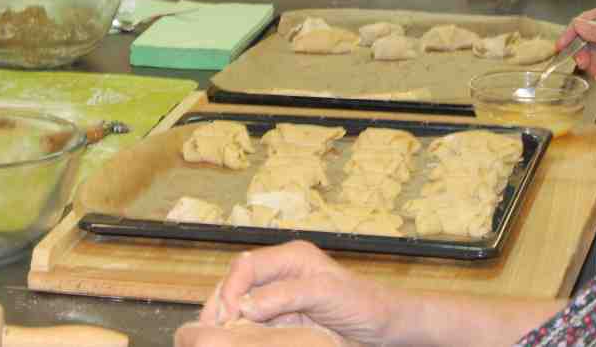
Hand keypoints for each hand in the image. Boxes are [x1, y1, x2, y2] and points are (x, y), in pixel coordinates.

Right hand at [193, 242, 399, 345]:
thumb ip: (284, 296)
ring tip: (212, 337)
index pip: (246, 265)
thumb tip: (243, 305)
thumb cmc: (364, 304)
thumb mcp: (325, 294)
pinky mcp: (283, 318)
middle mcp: (281, 272)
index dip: (230, 287)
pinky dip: (241, 331)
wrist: (387, 327)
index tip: (225, 314)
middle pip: (237, 282)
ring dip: (226, 318)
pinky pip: (254, 321)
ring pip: (240, 303)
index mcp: (291, 257)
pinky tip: (232, 340)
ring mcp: (281, 296)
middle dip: (219, 303)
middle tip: (208, 330)